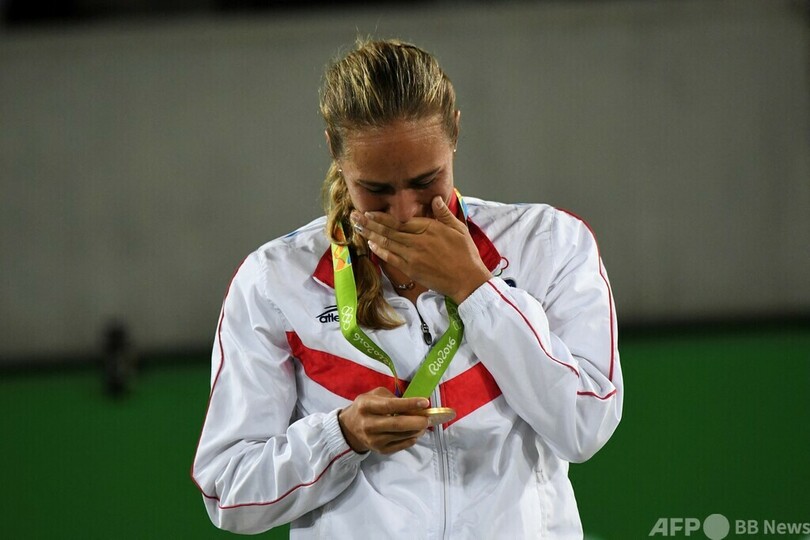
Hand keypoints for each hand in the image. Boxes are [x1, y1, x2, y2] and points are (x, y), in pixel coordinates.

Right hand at [337, 387, 429, 453]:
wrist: (350, 428)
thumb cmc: (366, 407)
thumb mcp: (374, 395)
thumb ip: (392, 398)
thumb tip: (413, 406)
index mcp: (366, 406)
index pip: (390, 406)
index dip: (409, 404)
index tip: (425, 402)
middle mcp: (368, 424)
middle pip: (397, 424)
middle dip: (417, 421)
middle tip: (428, 418)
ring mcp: (374, 440)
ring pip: (401, 436)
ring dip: (416, 430)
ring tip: (424, 424)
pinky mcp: (379, 450)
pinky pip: (400, 446)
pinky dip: (411, 439)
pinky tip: (415, 433)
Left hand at [351, 196, 490, 302]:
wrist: (467, 280)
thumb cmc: (466, 254)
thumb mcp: (458, 229)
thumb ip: (444, 213)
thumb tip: (434, 198)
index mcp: (429, 228)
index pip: (401, 220)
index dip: (383, 216)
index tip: (369, 211)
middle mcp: (418, 241)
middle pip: (389, 230)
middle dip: (370, 222)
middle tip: (354, 216)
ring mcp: (413, 256)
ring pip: (387, 242)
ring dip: (370, 234)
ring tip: (357, 227)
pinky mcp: (411, 270)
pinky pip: (392, 258)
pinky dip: (380, 250)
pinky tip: (371, 244)